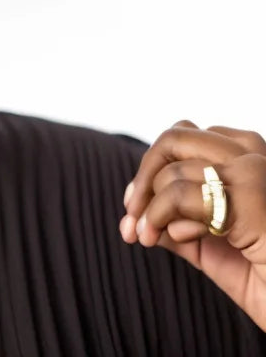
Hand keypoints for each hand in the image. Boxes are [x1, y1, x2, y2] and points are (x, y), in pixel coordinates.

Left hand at [120, 120, 265, 331]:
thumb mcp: (214, 246)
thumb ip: (179, 221)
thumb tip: (136, 213)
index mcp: (249, 158)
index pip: (185, 137)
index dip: (151, 169)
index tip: (134, 206)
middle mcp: (255, 155)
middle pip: (173, 139)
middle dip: (143, 179)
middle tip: (131, 219)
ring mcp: (254, 171)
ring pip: (173, 168)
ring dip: (149, 207)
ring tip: (148, 237)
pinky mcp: (251, 195)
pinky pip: (179, 194)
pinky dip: (160, 216)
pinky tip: (174, 238)